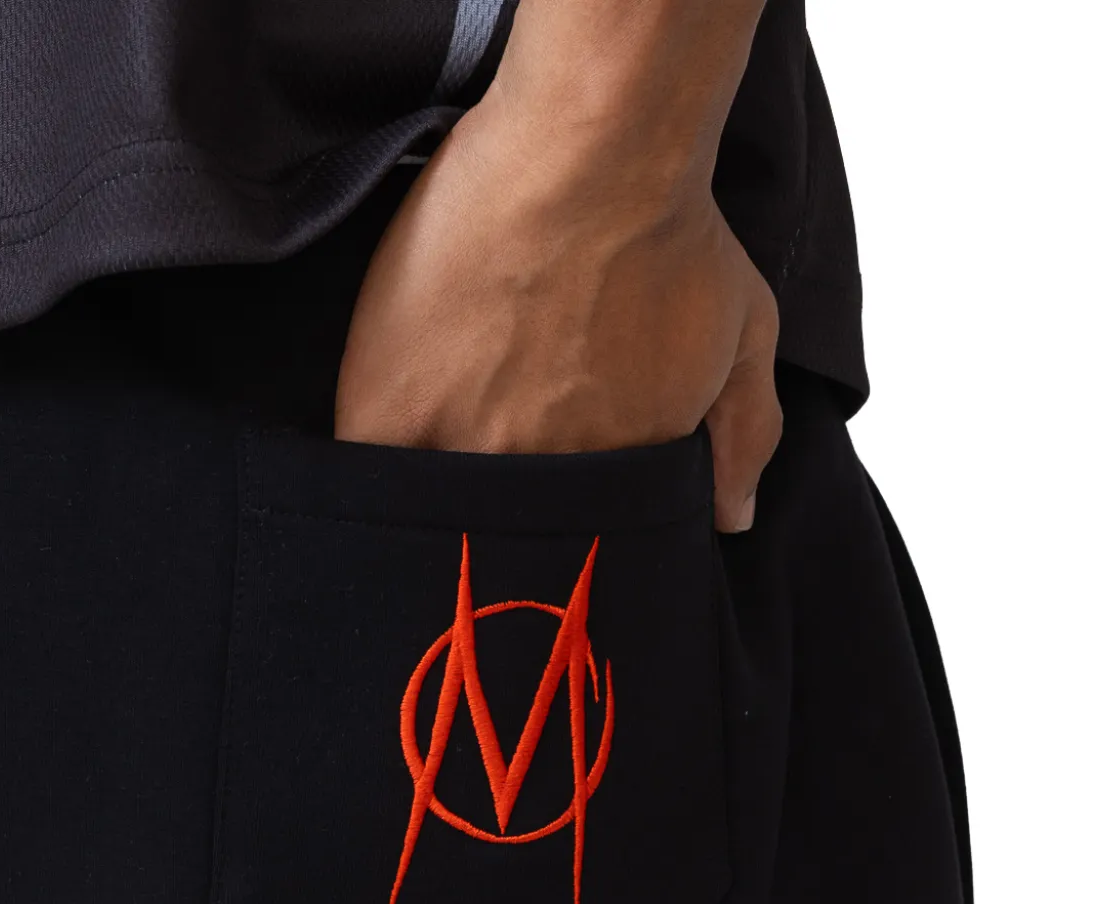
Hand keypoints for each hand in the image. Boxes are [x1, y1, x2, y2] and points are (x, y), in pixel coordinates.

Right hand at [334, 84, 781, 532]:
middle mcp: (538, 478)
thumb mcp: (745, 331)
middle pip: (505, 531)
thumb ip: (747, 433)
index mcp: (612, 475)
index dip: (559, 525)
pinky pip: (367, 463)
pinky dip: (369, 461)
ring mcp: (461, 446)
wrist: (590, 153)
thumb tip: (732, 517)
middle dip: (498, 520)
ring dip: (430, 493)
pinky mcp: (390, 405)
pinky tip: (376, 441)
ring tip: (429, 465)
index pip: (577, 540)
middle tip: (490, 468)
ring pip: (434, 506)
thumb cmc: (668, 228)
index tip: (548, 502)